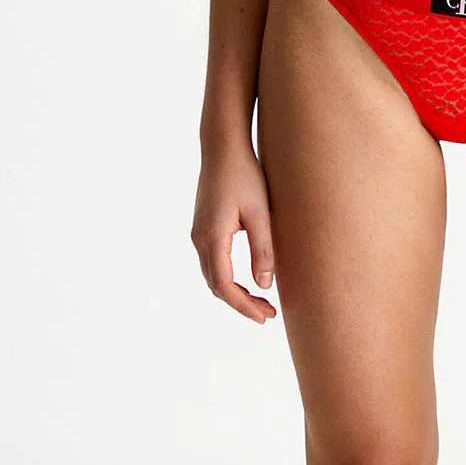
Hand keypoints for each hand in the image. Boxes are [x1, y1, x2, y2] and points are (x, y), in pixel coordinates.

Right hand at [190, 138, 277, 322]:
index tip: (265, 316)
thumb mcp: (261, 214)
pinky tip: (247, 281)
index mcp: (212, 237)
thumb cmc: (245, 175)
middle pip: (216, 286)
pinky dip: (228, 279)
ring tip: (262, 302)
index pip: (225, 285)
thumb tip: (265, 285)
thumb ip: (263, 250)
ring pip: (212, 276)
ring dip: (234, 293)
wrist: (223, 147)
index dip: (244, 306)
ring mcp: (197, 234)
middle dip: (241, 304)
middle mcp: (199, 239)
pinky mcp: (202, 228)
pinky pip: (212, 263)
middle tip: (268, 314)